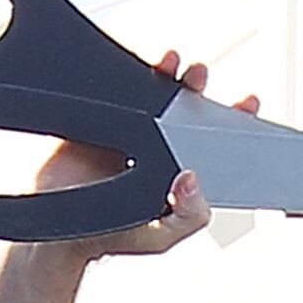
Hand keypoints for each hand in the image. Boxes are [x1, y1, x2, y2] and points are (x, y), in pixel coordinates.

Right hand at [0, 55, 254, 302]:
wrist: (55, 232)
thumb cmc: (112, 238)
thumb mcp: (161, 236)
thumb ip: (188, 216)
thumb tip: (193, 179)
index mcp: (178, 172)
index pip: (212, 142)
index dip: (232, 120)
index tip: (248, 102)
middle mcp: (158, 148)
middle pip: (184, 108)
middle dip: (197, 87)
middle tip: (199, 76)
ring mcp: (128, 132)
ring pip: (153, 94)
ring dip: (166, 75)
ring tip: (173, 64)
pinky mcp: (100, 121)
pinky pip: (116, 91)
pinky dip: (127, 75)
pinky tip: (137, 71)